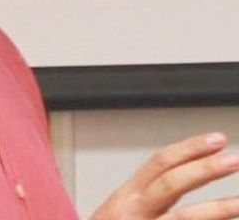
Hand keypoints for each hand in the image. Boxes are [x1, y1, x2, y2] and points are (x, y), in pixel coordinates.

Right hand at [90, 132, 238, 218]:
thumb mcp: (122, 212)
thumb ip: (149, 198)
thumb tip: (190, 179)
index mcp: (127, 196)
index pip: (159, 163)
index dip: (189, 149)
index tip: (217, 140)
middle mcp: (132, 211)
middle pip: (171, 184)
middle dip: (205, 170)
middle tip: (236, 160)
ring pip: (184, 218)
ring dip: (218, 209)